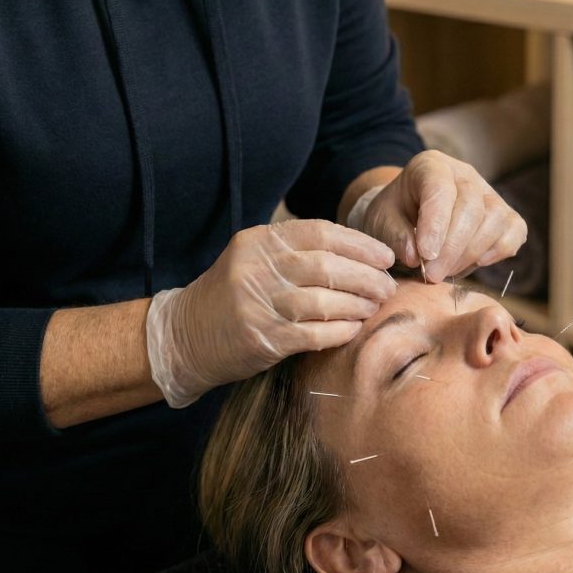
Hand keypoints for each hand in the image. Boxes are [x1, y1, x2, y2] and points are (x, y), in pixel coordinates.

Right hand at [146, 220, 395, 405]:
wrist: (185, 335)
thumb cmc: (233, 294)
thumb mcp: (255, 258)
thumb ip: (296, 249)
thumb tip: (359, 250)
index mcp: (259, 241)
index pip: (320, 233)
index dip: (360, 244)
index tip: (385, 256)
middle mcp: (258, 268)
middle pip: (328, 266)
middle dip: (366, 276)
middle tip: (387, 286)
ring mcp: (259, 305)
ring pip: (324, 300)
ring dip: (359, 304)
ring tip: (375, 306)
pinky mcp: (263, 339)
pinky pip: (315, 333)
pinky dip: (341, 330)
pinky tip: (355, 328)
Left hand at [359, 150, 527, 282]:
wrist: (407, 215)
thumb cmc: (393, 215)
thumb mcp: (381, 221)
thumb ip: (394, 235)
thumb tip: (416, 256)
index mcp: (431, 166)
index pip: (441, 190)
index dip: (436, 225)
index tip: (425, 256)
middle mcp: (465, 174)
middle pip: (472, 206)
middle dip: (453, 248)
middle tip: (433, 275)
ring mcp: (489, 193)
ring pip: (496, 219)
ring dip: (472, 253)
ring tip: (447, 272)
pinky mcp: (504, 214)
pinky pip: (514, 231)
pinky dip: (499, 251)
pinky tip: (476, 263)